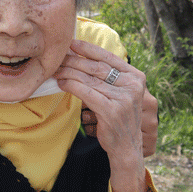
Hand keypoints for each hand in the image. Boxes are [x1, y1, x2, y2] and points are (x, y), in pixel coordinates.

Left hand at [55, 39, 149, 191]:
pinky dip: (71, 85)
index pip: (109, 58)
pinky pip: (85, 92)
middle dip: (74, 60)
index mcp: (136, 78)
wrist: (126, 148)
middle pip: (96, 68)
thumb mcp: (120, 94)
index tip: (72, 43)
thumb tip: (81, 56)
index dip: (89, 49)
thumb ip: (109, 77)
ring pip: (89, 79)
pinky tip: (61, 83)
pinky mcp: (111, 110)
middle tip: (58, 57)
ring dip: (69, 72)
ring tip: (56, 70)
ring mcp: (123, 98)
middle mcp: (133, 86)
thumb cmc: (118, 118)